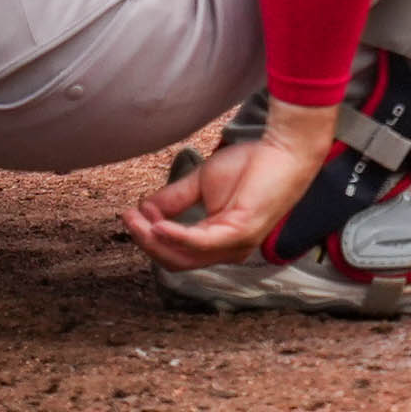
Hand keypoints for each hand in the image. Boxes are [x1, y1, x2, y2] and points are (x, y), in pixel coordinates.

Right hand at [122, 101, 336, 268]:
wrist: (283, 151)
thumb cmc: (250, 166)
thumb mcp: (202, 182)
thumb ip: (174, 198)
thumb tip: (145, 208)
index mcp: (217, 241)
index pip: (175, 252)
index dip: (149, 237)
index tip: (130, 214)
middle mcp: (226, 251)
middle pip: (176, 260)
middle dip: (146, 242)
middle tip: (127, 219)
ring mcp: (235, 245)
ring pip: (185, 257)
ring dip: (155, 240)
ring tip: (136, 220)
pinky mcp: (241, 233)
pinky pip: (202, 244)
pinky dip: (177, 237)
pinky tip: (158, 225)